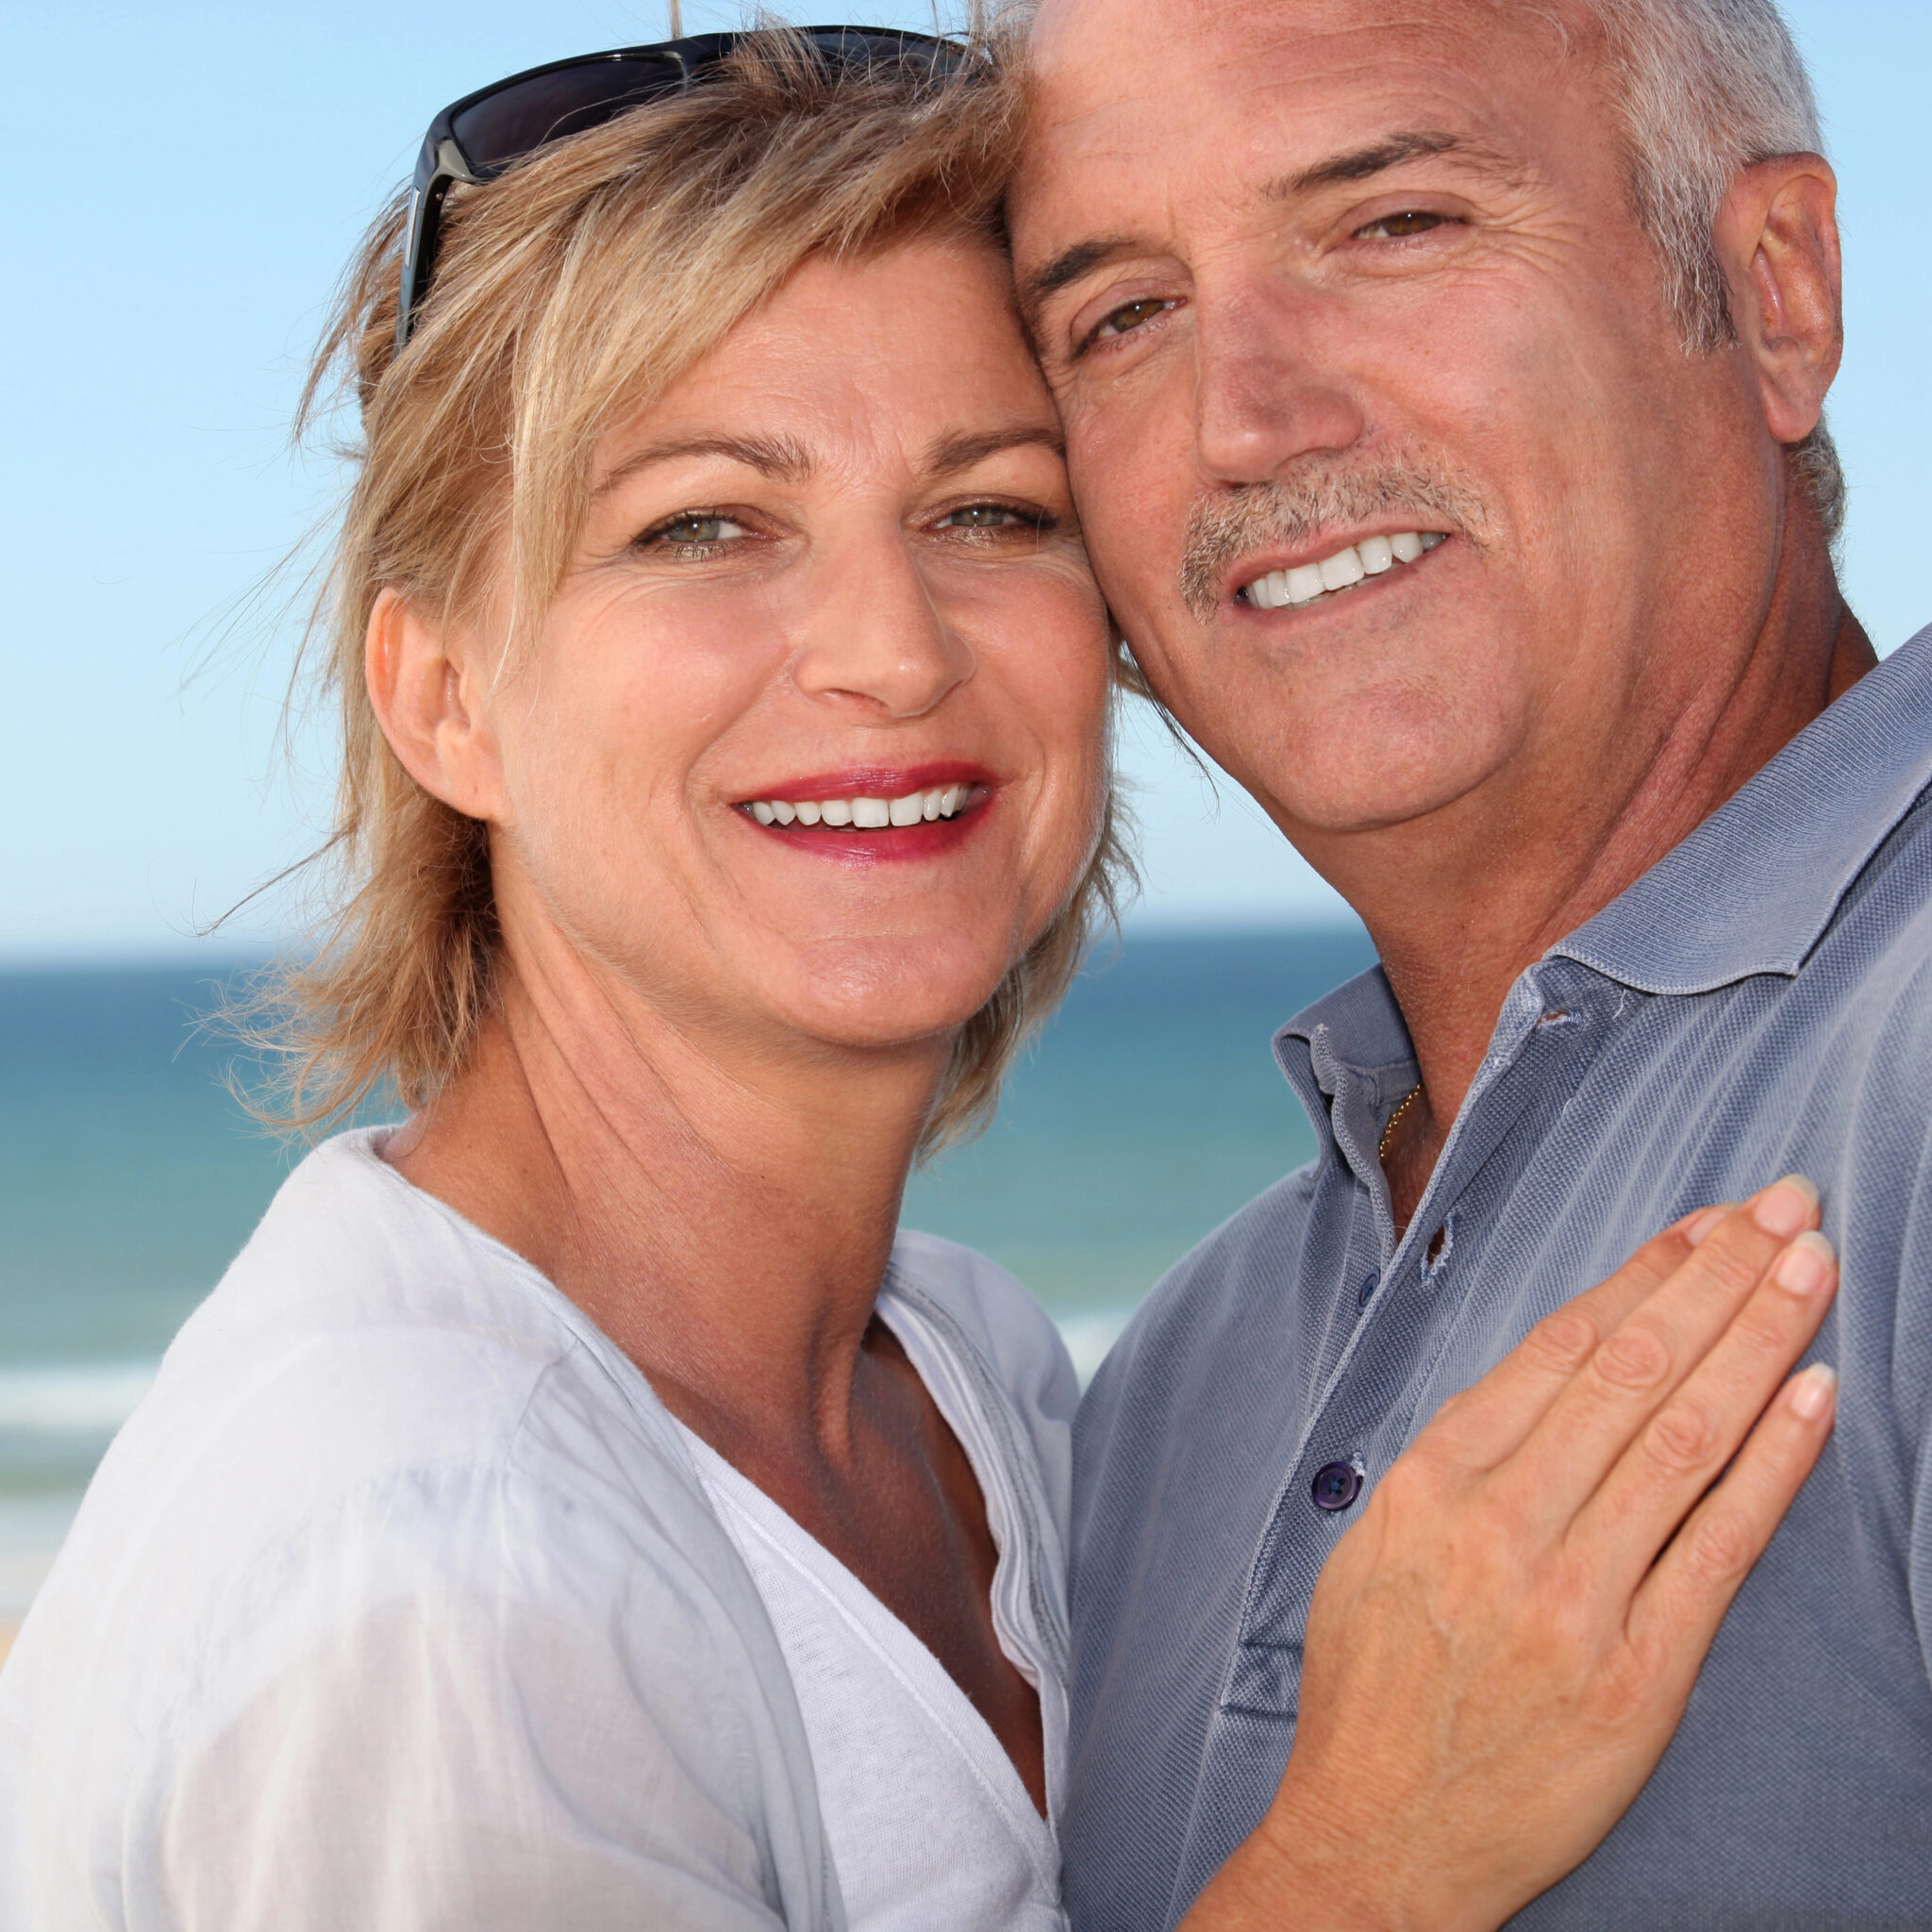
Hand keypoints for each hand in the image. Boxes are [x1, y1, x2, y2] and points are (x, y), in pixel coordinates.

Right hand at [1180, 1177, 1838, 1931]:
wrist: (1378, 1837)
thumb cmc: (1374, 1686)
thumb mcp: (1376, 1544)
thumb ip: (1457, 1460)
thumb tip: (1542, 1379)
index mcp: (1433, 1479)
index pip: (1561, 1344)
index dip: (1646, 1272)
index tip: (1708, 1220)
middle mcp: (1504, 1523)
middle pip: (1634, 1369)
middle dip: (1720, 1275)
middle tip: (1788, 1205)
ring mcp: (1576, 1597)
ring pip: (1686, 1436)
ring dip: (1759, 1339)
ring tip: (1813, 1269)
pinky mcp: (1640, 1674)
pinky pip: (1721, 1548)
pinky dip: (1775, 1465)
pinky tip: (1815, 1395)